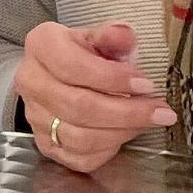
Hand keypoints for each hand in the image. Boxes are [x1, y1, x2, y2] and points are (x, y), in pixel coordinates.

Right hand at [14, 21, 175, 173]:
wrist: (57, 74)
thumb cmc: (81, 53)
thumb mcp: (97, 36)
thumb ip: (112, 36)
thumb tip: (125, 35)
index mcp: (42, 46)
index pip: (72, 66)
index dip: (112, 78)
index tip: (145, 84)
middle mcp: (32, 82)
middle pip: (79, 106)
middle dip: (126, 112)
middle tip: (160, 111)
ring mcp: (36, 117)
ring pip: (80, 137)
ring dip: (121, 132)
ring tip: (146, 121)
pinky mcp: (46, 144)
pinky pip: (80, 158)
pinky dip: (108, 150)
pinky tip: (125, 134)